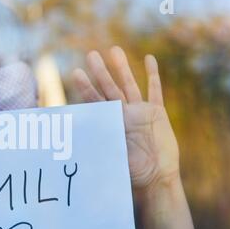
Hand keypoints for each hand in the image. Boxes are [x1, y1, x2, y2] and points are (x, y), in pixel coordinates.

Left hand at [73, 46, 178, 200]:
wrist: (156, 178)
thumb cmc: (131, 174)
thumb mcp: (110, 158)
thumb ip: (96, 147)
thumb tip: (72, 144)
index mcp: (109, 124)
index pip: (94, 102)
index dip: (86, 87)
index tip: (76, 72)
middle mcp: (122, 114)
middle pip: (109, 88)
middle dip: (101, 72)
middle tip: (91, 54)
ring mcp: (140, 112)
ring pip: (129, 85)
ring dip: (122, 68)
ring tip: (114, 49)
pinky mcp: (157, 113)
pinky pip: (155, 91)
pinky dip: (153, 75)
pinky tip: (149, 59)